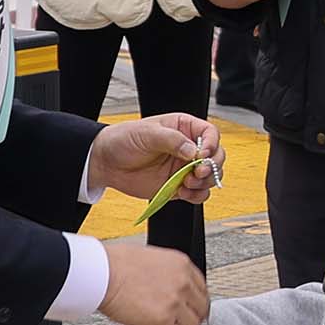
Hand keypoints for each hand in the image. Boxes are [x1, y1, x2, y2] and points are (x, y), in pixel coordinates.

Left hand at [91, 113, 223, 201]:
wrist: (107, 163)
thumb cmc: (124, 140)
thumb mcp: (147, 133)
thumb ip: (172, 140)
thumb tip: (194, 152)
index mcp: (183, 128)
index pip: (210, 133)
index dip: (212, 144)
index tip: (204, 155)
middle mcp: (188, 149)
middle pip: (217, 157)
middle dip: (212, 167)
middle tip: (197, 173)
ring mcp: (184, 168)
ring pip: (211, 177)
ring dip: (204, 183)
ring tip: (187, 183)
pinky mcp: (178, 186)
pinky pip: (198, 194)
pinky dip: (196, 196)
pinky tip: (183, 193)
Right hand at [99, 242, 206, 324]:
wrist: (100, 272)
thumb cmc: (114, 263)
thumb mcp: (149, 259)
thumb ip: (164, 274)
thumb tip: (162, 286)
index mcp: (181, 264)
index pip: (201, 289)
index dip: (194, 304)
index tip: (188, 310)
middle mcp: (183, 282)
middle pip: (201, 309)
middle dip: (191, 320)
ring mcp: (175, 302)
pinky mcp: (163, 321)